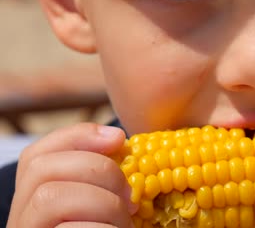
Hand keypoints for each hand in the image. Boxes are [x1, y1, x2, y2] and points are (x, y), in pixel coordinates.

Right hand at [7, 123, 137, 227]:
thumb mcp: (107, 202)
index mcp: (34, 202)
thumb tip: (116, 137)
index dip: (77, 136)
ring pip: (51, 197)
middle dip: (97, 169)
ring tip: (126, 221)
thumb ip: (101, 176)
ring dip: (103, 203)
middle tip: (131, 195)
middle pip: (42, 169)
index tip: (118, 137)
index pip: (36, 155)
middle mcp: (21, 218)